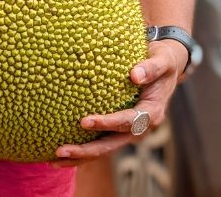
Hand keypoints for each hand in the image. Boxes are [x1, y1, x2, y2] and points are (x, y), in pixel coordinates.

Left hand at [50, 38, 189, 166]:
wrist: (166, 69)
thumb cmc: (162, 61)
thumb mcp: (162, 60)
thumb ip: (151, 68)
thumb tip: (134, 75)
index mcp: (152, 113)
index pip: (128, 122)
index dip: (108, 123)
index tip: (84, 121)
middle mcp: (140, 128)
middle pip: (112, 144)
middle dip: (87, 150)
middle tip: (61, 150)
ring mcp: (129, 132)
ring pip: (104, 149)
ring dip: (80, 156)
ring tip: (53, 160)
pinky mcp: (119, 130)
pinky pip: (100, 143)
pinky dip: (82, 151)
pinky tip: (59, 155)